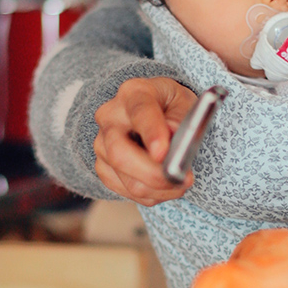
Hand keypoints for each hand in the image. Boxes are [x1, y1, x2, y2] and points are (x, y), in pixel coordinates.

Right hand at [93, 77, 197, 205]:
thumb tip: (172, 138)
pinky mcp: (103, 168)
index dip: (151, 133)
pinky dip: (152, 194)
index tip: (164, 153)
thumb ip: (181, 119)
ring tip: (182, 182)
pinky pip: (128, 191)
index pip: (140, 112)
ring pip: (126, 179)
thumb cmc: (172, 106)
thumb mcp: (185, 102)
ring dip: (160, 188)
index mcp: (133, 93)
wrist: (156, 112)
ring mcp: (102, 144)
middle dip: (152, 173)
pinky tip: (166, 184)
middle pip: (120, 152)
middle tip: (182, 180)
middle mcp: (110, 117)